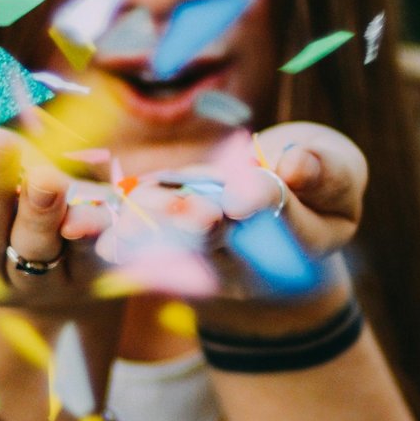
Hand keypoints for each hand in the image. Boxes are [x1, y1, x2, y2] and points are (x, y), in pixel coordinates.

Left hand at [67, 122, 368, 331]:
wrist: (282, 204)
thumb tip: (296, 164)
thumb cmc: (322, 181)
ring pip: (168, 245)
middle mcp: (246, 256)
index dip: (264, 205)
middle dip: (190, 228)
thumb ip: (325, 171)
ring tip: (108, 234)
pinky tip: (80, 223)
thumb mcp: (338, 173)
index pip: (281, 220)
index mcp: (299, 240)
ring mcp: (204, 253)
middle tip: (169, 216)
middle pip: (216, 241)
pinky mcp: (167, 240)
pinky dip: (112, 228)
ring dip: (137, 236)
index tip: (247, 195)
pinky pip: (139, 235)